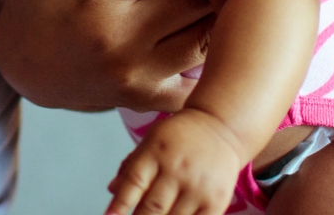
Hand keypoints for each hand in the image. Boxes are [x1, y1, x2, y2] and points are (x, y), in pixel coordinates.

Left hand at [106, 109, 249, 214]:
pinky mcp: (217, 200)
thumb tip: (112, 190)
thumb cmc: (180, 136)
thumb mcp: (151, 139)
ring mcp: (198, 186)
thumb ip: (131, 165)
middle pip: (152, 207)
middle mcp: (177, 169)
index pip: (133, 182)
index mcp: (156, 151)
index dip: (119, 204)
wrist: (222, 127)